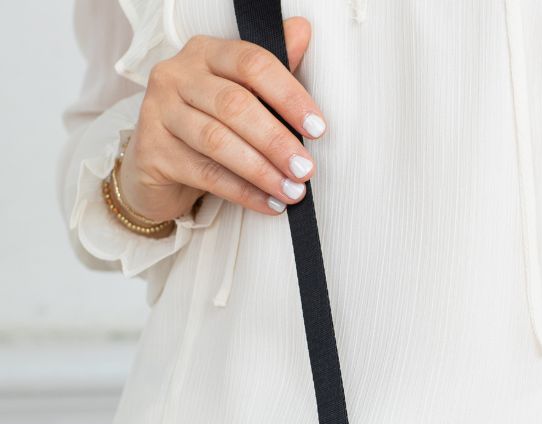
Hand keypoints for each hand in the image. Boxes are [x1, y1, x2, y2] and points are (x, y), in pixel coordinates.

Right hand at [116, 18, 324, 223]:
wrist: (158, 166)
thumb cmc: (208, 125)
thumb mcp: (241, 95)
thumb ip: (270, 71)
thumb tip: (302, 30)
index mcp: (205, 53)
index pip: (252, 63)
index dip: (288, 96)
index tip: (318, 128)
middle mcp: (177, 75)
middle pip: (234, 104)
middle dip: (276, 140)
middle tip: (306, 169)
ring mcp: (160, 111)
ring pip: (217, 141)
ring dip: (262, 171)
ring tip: (292, 192)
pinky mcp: (153, 151)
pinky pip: (205, 174)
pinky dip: (243, 192)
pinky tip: (269, 204)